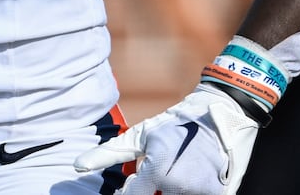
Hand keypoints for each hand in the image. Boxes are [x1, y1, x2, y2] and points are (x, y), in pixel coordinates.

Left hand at [75, 86, 259, 194]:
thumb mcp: (142, 135)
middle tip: (157, 174)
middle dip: (151, 190)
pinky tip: (190, 176)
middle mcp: (178, 185)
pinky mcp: (219, 194)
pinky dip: (188, 190)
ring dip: (171, 190)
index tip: (124, 189)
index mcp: (156, 170)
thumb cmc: (175, 124)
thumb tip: (76, 166)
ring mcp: (200, 192)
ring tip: (175, 171)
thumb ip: (109, 154)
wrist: (222, 113)